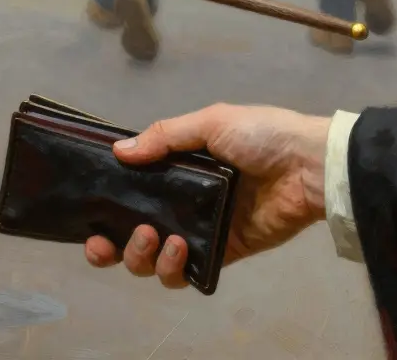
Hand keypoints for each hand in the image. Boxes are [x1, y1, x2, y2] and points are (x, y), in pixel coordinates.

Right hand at [84, 104, 331, 288]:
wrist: (309, 166)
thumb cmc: (261, 136)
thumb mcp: (210, 122)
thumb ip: (163, 137)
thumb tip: (117, 152)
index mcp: (177, 170)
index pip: (130, 193)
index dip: (104, 208)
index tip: (88, 217)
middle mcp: (182, 203)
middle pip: (132, 237)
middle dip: (112, 246)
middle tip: (106, 243)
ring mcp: (200, 232)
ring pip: (154, 261)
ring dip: (142, 257)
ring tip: (156, 238)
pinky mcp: (223, 254)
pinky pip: (187, 274)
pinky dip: (173, 270)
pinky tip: (177, 251)